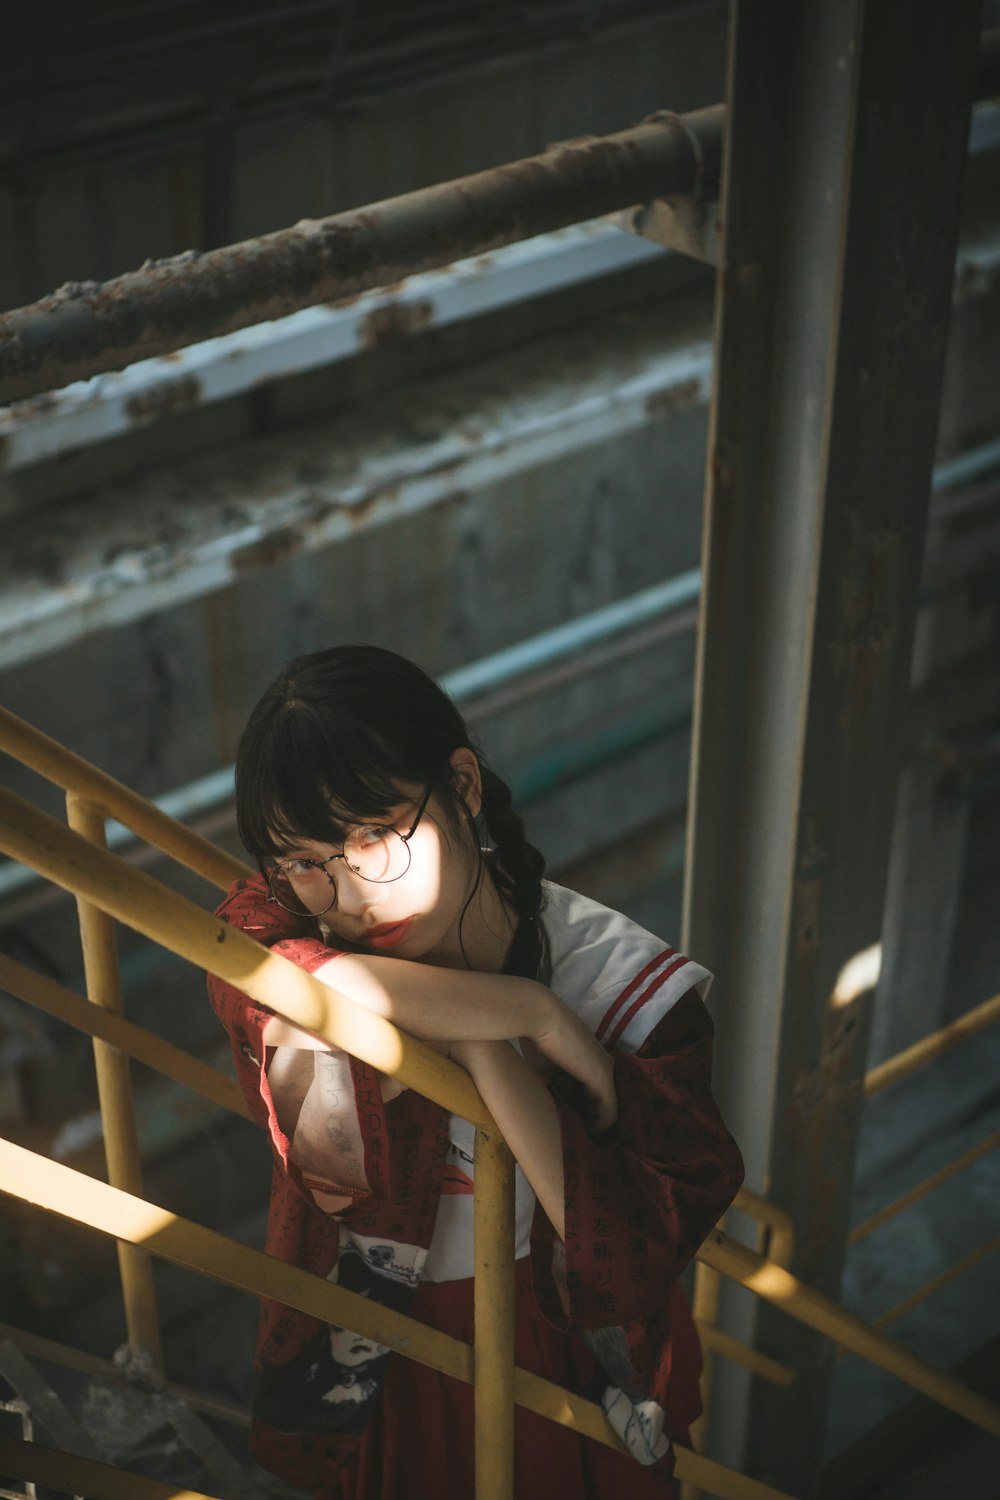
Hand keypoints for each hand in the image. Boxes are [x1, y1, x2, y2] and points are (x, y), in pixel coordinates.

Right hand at [531, 998, 617, 1135]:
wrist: (540, 1018)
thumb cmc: (538, 1041)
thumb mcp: (546, 1071)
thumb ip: (554, 1089)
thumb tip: (547, 1112)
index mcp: (591, 1064)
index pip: (594, 1097)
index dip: (585, 1116)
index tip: (576, 1133)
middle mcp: (605, 1067)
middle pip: (603, 1105)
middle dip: (593, 1125)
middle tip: (584, 1147)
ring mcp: (607, 1072)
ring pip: (608, 1110)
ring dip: (597, 1129)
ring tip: (586, 1148)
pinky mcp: (604, 1077)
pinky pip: (609, 1111)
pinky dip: (600, 1127)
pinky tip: (588, 1139)